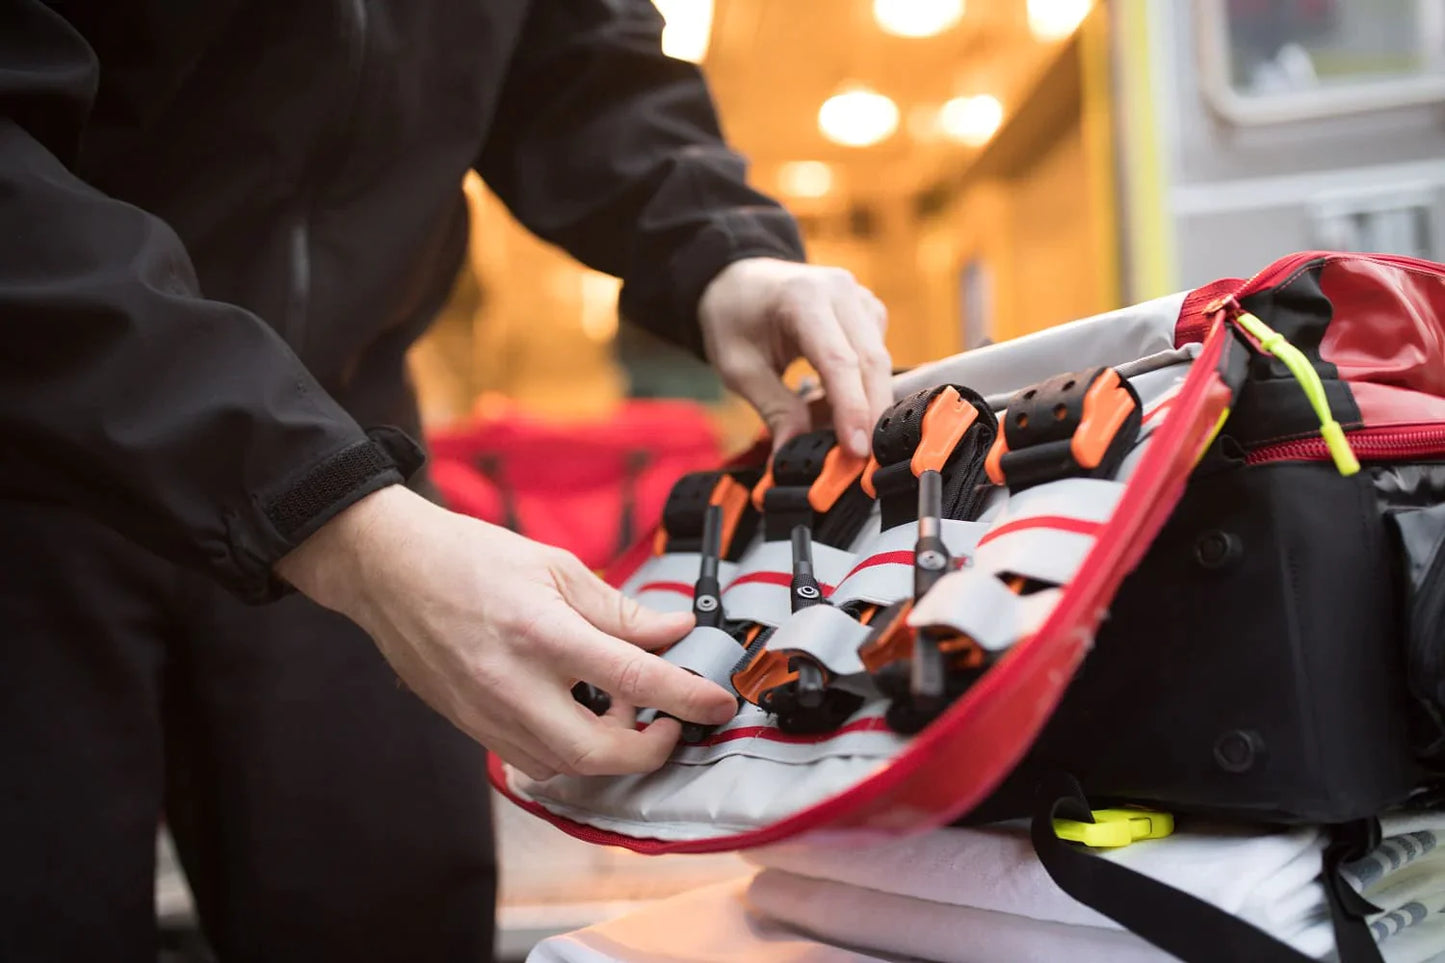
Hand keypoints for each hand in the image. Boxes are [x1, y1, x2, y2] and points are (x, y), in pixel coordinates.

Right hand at [275, 485, 737, 778]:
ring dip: (608, 752)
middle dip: (649, 749)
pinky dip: (569, 752)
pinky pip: (533, 761)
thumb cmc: (468, 558)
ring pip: (567, 766)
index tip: (717, 701)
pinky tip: (578, 716)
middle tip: (670, 722)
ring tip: (620, 708)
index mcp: (541, 631)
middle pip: (599, 751)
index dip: (685, 696)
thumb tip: (672, 632)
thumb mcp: (555, 566)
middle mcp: (513, 683)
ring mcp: (487, 713)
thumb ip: (618, 609)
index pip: (632, 677)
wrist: (389, 570)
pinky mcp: (472, 727)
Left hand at [698, 258, 890, 456]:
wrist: (737, 280)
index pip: (838, 361)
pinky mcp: (866, 310)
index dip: (851, 409)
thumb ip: (773, 409)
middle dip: (871, 413)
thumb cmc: (733, 319)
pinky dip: (868, 385)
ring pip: (880, 358)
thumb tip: (792, 453)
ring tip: (853, 440)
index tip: (856, 450)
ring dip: (872, 401)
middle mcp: (839, 291)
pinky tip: (849, 407)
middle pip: (870, 360)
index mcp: (803, 298)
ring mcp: (858, 297)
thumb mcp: (739, 368)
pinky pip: (877, 352)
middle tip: (864, 459)